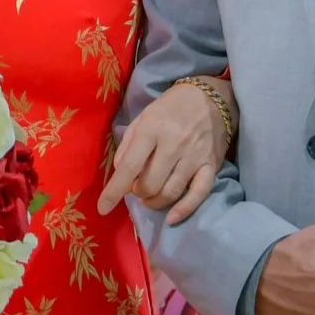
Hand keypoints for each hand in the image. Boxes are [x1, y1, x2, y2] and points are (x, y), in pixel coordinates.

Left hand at [99, 79, 229, 222]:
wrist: (211, 97)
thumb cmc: (171, 108)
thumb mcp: (143, 118)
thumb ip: (128, 145)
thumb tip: (121, 174)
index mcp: (152, 129)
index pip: (130, 166)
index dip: (114, 190)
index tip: (103, 208)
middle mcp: (174, 144)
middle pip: (150, 184)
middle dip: (138, 193)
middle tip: (138, 188)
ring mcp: (194, 156)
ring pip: (171, 192)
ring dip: (155, 201)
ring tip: (150, 197)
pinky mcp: (212, 165)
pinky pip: (199, 193)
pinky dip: (184, 209)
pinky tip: (172, 217)